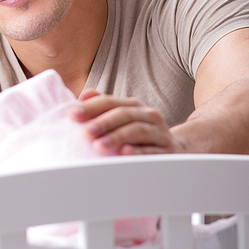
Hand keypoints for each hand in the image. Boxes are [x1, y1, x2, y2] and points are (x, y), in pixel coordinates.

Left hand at [67, 89, 185, 155]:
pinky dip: (139, 151)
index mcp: (134, 106)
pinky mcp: (169, 150)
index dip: (90, 107)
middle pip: (123, 115)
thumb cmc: (140, 133)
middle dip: (102, 123)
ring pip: (138, 131)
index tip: (71, 114)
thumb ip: (103, 107)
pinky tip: (124, 153)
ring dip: (117, 137)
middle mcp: (148, 115)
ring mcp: (160, 132)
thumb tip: (84, 95)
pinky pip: (153, 150)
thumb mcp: (123, 117)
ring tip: (99, 146)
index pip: (110, 102)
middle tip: (83, 133)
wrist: (177, 148)